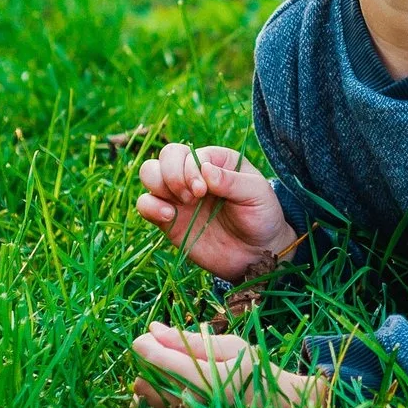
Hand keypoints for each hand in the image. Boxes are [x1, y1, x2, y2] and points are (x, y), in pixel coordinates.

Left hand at [132, 323, 333, 407]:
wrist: (278, 406)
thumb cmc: (256, 370)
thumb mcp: (230, 347)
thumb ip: (190, 340)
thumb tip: (155, 329)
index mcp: (207, 380)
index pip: (161, 361)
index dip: (145, 345)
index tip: (143, 336)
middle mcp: (194, 403)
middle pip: (147, 382)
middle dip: (147, 364)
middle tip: (160, 350)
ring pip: (148, 399)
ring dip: (149, 380)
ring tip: (167, 367)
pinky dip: (158, 396)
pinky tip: (173, 385)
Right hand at [136, 143, 298, 281]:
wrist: (257, 253)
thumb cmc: (262, 216)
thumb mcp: (257, 195)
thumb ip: (232, 181)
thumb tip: (205, 169)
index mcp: (217, 160)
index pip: (190, 153)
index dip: (189, 170)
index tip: (203, 191)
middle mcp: (194, 174)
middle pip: (166, 156)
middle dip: (172, 174)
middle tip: (192, 198)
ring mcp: (180, 196)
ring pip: (150, 174)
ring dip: (157, 185)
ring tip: (178, 207)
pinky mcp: (169, 219)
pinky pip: (145, 204)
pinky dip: (149, 206)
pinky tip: (169, 216)